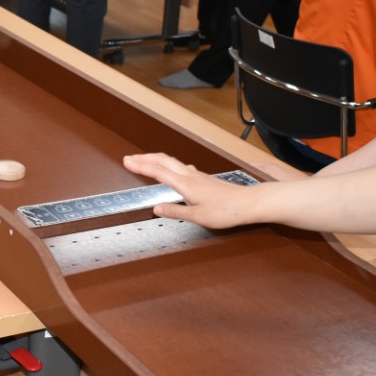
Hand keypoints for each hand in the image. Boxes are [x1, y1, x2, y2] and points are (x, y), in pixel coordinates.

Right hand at [122, 153, 259, 229]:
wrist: (248, 203)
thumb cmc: (226, 211)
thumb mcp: (197, 217)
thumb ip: (175, 211)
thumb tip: (157, 208)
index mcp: (185, 184)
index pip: (158, 172)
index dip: (141, 166)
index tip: (127, 162)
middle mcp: (190, 176)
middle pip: (163, 161)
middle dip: (145, 158)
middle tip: (129, 158)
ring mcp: (197, 175)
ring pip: (172, 162)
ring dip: (155, 159)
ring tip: (144, 160)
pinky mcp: (203, 177)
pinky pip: (180, 166)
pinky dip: (168, 164)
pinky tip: (171, 168)